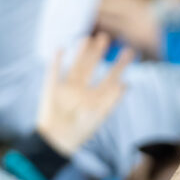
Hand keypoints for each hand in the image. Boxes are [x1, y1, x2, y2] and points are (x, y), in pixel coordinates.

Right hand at [36, 31, 133, 156]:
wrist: (55, 142)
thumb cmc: (79, 132)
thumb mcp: (99, 116)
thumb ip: (111, 100)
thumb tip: (126, 84)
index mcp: (94, 98)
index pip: (109, 79)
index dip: (119, 67)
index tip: (128, 52)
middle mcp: (81, 92)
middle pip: (91, 68)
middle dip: (97, 54)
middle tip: (105, 37)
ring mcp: (66, 89)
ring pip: (75, 67)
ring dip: (80, 53)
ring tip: (86, 38)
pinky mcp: (51, 90)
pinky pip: (54, 72)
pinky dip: (56, 61)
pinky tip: (60, 49)